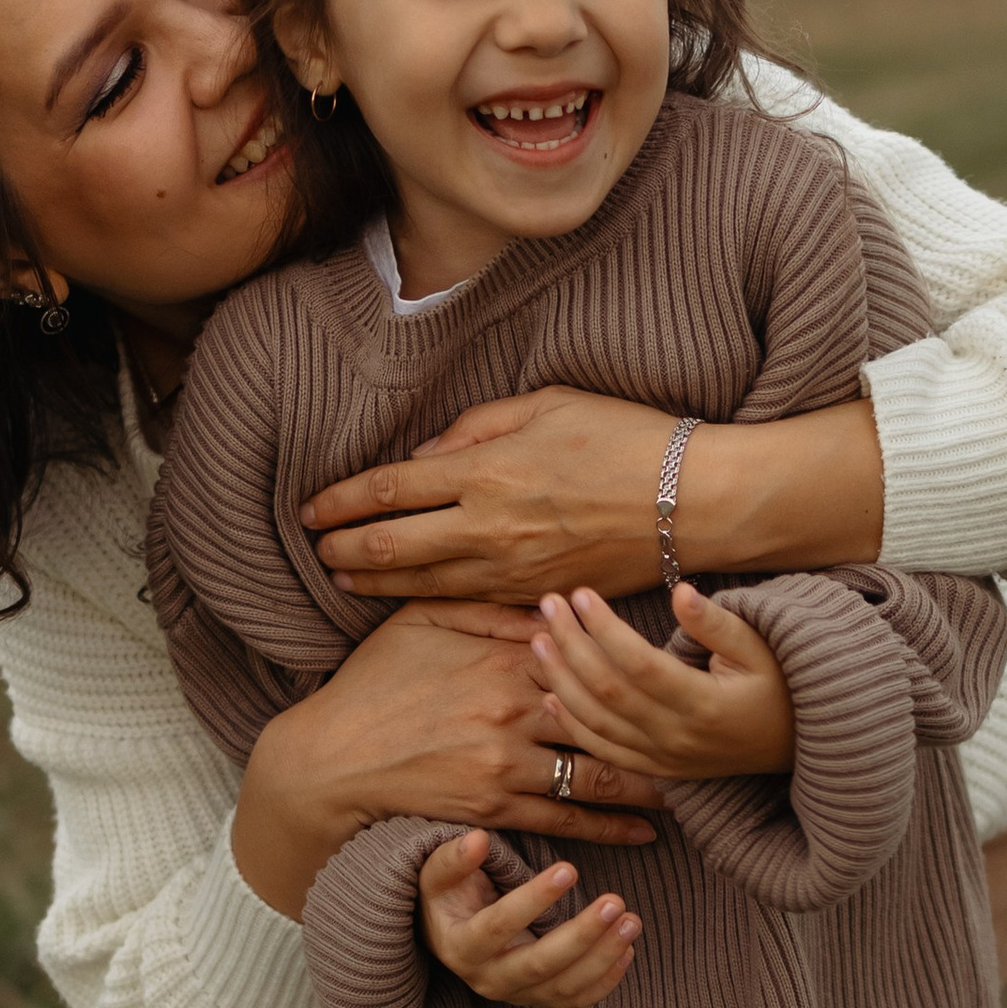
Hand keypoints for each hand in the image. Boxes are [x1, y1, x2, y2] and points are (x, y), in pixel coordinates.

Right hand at [231, 601, 660, 919]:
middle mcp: (514, 706)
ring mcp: (507, 761)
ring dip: (650, 778)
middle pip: (609, 712)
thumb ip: (488, 608)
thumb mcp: (421, 622)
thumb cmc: (371, 685)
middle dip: (660, 719)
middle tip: (706, 720)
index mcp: (502, 655)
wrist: (327, 762)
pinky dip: (615, 825)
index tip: (679, 661)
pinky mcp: (497, 808)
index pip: (589, 653)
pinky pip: (571, 820)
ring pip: (600, 770)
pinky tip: (647, 827)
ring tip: (689, 777)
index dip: (638, 659)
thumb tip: (552, 602)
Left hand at [300, 387, 886, 598]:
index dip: (340, 501)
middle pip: (390, 545)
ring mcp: (511, 570)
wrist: (695, 501)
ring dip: (372, 581)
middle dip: (342, 548)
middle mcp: (490, 526)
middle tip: (313, 549)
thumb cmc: (627, 439)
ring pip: (419, 584)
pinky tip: (405, 597)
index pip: (389, 490)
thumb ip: (475, 429)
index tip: (310, 508)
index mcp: (488, 470)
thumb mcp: (547, 404)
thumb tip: (424, 457)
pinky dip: (424, 601)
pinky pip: (465, 603)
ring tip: (342, 576)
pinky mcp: (535, 596)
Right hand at [419, 831, 641, 1007]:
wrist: (450, 936)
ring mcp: (515, 994)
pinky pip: (575, 1000)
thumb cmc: (448, 897)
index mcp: (460, 947)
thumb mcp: (438, 874)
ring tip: (631, 920)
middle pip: (539, 964)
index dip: (534, 900)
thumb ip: (454, 858)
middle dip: (581, 935)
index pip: (498, 926)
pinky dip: (605, 980)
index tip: (569, 869)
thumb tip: (477, 839)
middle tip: (615, 901)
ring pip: (564, 986)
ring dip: (602, 956)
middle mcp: (487, 979)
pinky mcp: (539, 999)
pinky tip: (628, 950)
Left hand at [529, 583, 796, 781]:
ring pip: (597, 722)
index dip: (604, 629)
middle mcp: (677, 737)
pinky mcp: (657, 769)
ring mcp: (664, 758)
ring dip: (561, 681)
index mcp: (704, 704)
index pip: (639, 664)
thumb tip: (680, 592)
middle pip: (607, 690)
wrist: (796, 747)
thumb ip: (717, 624)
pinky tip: (550, 696)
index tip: (580, 595)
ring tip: (538, 639)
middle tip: (549, 605)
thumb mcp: (760, 648)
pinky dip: (573, 725)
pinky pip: (604, 751)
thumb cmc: (779, 687)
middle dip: (571, 644)